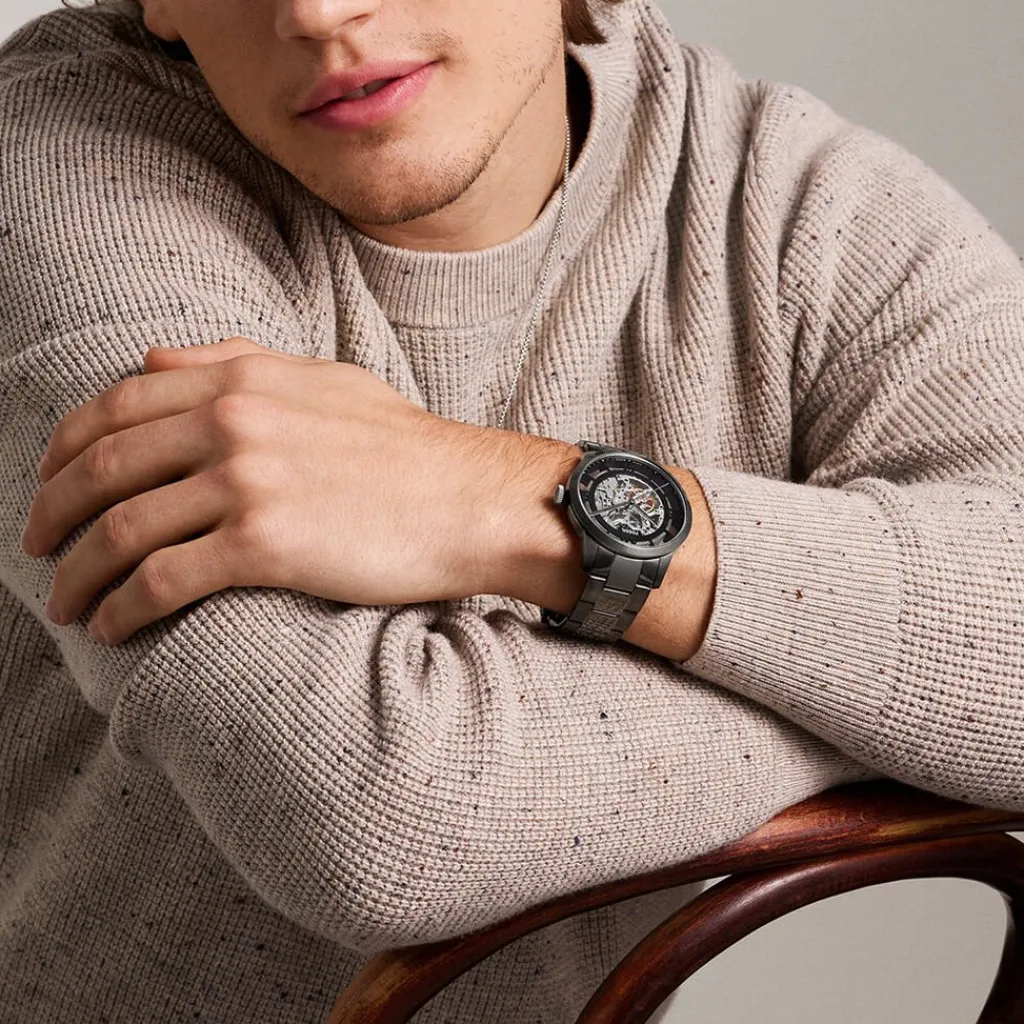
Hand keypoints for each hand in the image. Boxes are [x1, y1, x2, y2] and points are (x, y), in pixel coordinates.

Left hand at [20, 336, 515, 644]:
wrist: (469, 499)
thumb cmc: (404, 447)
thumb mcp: (325, 379)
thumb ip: (235, 361)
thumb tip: (151, 358)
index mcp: (241, 382)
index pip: (117, 407)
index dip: (64, 450)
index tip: (48, 485)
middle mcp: (233, 425)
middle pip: (103, 468)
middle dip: (53, 514)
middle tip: (37, 549)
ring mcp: (247, 483)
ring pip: (122, 530)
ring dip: (79, 575)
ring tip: (66, 606)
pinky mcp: (265, 546)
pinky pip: (162, 580)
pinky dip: (121, 608)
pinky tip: (111, 628)